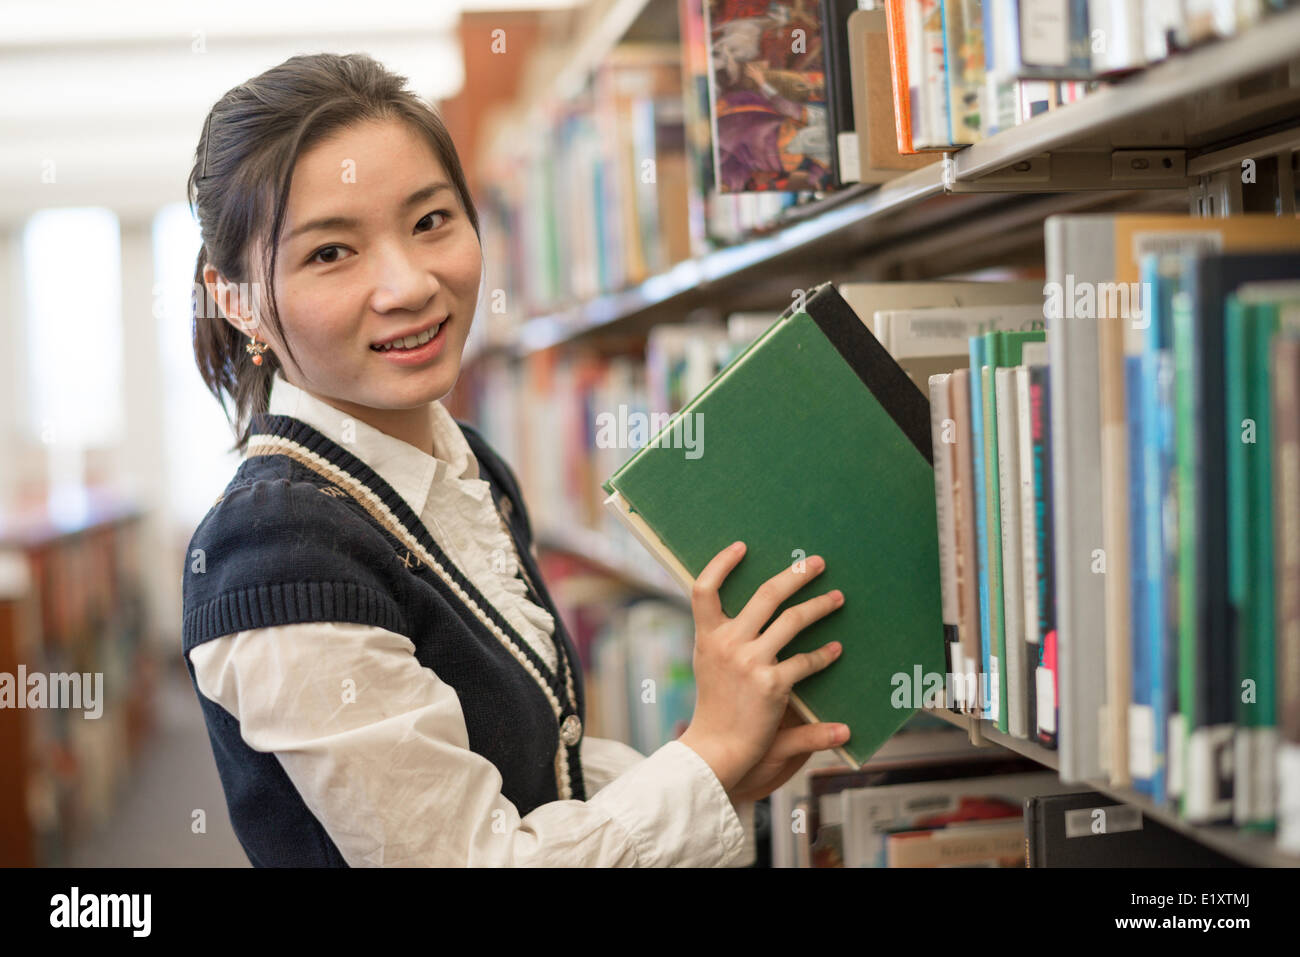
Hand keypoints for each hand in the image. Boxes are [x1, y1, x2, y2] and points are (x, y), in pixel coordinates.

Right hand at [678, 541, 846, 794]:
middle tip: (816, 562)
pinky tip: (836, 649)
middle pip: (765, 594)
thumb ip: (723, 635)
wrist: (716, 749)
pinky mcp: (772, 684)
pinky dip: (824, 654)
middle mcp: (727, 644)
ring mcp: (750, 662)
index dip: (721, 564)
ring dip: (820, 606)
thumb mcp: (709, 664)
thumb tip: (740, 610)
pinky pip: (805, 661)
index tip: (741, 546)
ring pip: (792, 620)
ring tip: (837, 598)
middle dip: (795, 575)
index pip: (704, 589)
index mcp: (708, 637)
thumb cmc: (715, 706)